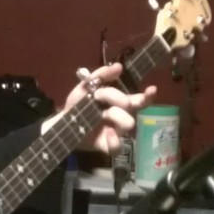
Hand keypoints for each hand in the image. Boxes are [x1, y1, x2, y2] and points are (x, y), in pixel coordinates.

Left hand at [42, 63, 156, 154]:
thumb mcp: (86, 86)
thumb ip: (101, 75)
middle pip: (132, 107)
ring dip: (114, 115)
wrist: (62, 123)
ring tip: (100, 114)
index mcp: (119, 103)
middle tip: (99, 96)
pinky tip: (107, 132)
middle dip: (118, 98)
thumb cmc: (78, 105)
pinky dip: (114, 139)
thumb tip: (119, 66)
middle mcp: (121, 117)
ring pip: (128, 123)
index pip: (140, 99)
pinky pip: (118, 146)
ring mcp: (116, 132)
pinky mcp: (108, 146)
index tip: (151, 89)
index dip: (148, 95)